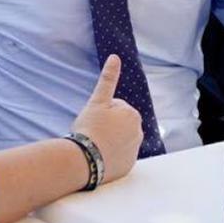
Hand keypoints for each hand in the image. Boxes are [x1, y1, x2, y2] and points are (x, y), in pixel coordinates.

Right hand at [71, 55, 141, 184]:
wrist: (84, 160)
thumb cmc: (89, 128)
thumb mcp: (97, 101)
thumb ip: (108, 79)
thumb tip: (115, 56)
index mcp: (133, 114)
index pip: (115, 108)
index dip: (101, 112)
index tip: (94, 120)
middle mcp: (139, 132)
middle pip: (119, 124)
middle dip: (108, 126)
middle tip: (93, 132)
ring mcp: (134, 150)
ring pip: (119, 140)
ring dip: (109, 140)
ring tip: (95, 145)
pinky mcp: (128, 166)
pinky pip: (119, 156)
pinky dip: (111, 155)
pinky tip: (100, 156)